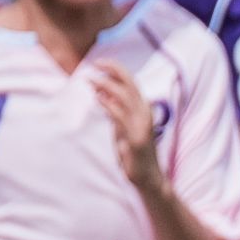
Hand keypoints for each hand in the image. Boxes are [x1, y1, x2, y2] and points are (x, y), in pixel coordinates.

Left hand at [86, 60, 163, 190]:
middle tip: (94, 64)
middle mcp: (146, 114)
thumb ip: (114, 110)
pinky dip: (109, 104)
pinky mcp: (137, 137)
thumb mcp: (122, 127)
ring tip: (91, 79)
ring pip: (125, 97)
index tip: (100, 62)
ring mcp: (142, 125)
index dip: (117, 69)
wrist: (148, 177)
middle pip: (131, 84)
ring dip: (107, 85)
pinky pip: (121, 116)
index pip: (131, 82)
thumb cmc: (134, 152)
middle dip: (113, 71)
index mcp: (143, 109)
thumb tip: (101, 91)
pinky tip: (98, 97)